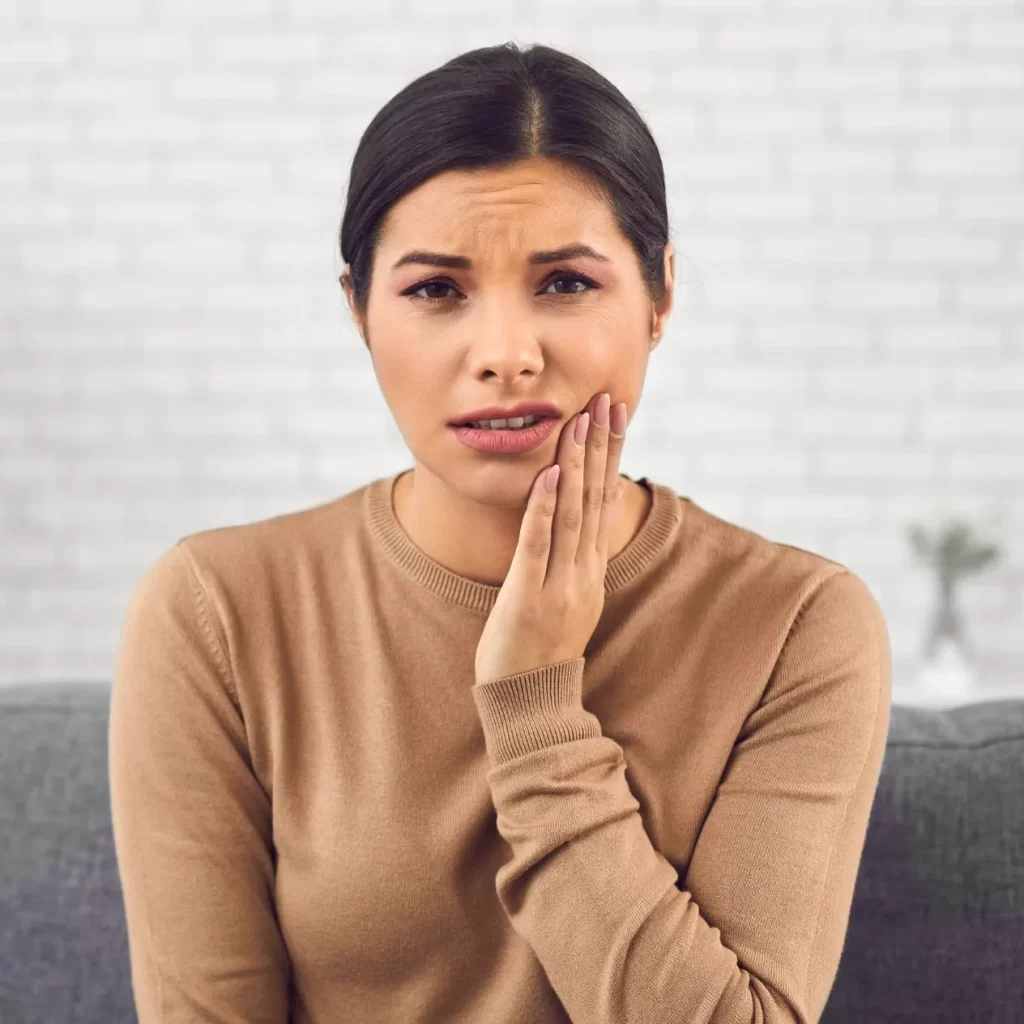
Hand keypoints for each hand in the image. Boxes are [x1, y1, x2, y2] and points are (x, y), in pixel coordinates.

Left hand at [474, 391, 628, 685]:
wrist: (531, 703)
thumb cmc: (540, 650)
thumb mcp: (567, 600)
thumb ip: (572, 560)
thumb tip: (575, 522)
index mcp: (591, 570)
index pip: (604, 502)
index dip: (611, 456)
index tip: (615, 415)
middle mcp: (583, 573)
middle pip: (595, 499)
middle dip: (601, 446)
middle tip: (607, 400)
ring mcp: (559, 586)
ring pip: (572, 514)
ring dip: (577, 465)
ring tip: (581, 421)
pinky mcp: (528, 598)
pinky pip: (538, 546)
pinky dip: (545, 508)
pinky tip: (550, 474)